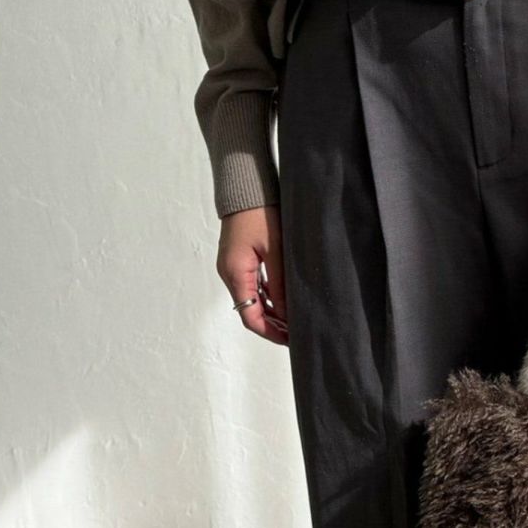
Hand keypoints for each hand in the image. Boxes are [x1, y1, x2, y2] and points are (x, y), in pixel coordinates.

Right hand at [216, 205, 288, 344]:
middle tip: (297, 332)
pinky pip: (253, 286)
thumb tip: (287, 314)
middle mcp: (229, 274)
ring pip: (252, 300)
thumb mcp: (276, 251)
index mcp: (235, 273)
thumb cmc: (260, 213)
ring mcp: (232, 267)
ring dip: (272, 311)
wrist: (246, 187)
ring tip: (295, 319)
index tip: (291, 339)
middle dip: (273, 325)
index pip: (250, 316)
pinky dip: (268, 296)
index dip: (270, 332)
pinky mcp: (238, 261)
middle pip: (250, 311)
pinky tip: (285, 300)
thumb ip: (281, 285)